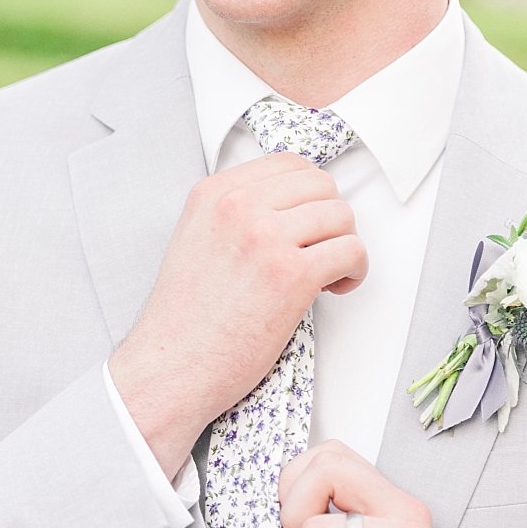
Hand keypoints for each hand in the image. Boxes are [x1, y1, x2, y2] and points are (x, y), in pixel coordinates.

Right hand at [112, 154, 366, 475]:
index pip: (288, 163)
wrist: (172, 364)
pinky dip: (354, 271)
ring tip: (324, 273)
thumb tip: (291, 203)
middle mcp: (238, 207)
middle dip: (329, 218)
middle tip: (318, 249)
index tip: (306, 221)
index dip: (309, 193)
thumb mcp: (196, 238)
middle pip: (321, 185)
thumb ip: (235, 211)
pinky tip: (332, 289)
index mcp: (212, 194)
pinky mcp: (292, 275)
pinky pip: (352, 252)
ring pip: (341, 216)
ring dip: (343, 245)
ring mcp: (266, 238)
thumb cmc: (186, 316)